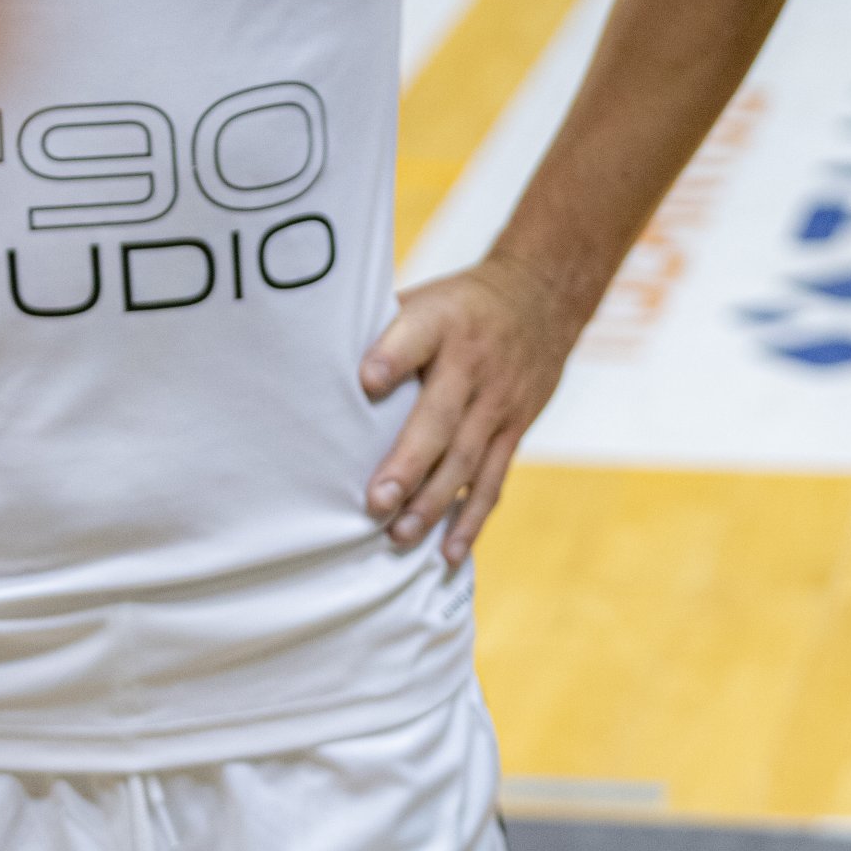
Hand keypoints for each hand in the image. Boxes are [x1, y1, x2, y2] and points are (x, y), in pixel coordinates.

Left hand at [359, 252, 579, 565]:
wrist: (542, 298)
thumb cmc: (458, 305)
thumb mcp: (425, 298)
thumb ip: (381, 329)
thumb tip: (308, 363)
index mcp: (442, 322)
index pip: (417, 338)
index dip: (393, 358)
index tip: (366, 380)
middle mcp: (473, 364)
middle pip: (441, 418)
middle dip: (409, 463)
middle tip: (375, 502)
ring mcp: (498, 402)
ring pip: (466, 459)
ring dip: (433, 502)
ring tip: (398, 536)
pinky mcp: (514, 431)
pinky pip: (492, 480)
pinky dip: (470, 519)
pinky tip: (446, 552)